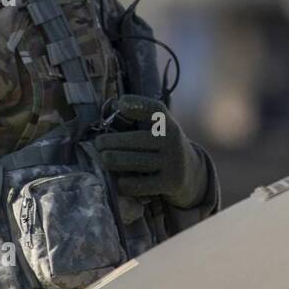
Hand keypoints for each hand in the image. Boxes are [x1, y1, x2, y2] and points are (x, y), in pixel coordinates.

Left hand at [93, 94, 207, 208]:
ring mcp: (173, 162)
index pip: (156, 110)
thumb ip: (140, 120)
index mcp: (169, 124)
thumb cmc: (163, 148)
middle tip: (97, 144)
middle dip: (113, 142)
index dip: (138, 104)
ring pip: (136, 162)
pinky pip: (142, 184)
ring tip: (102, 159)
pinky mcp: (171, 183)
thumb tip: (112, 106)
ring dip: (115, 160)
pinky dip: (126, 183)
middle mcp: (173, 140)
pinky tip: (118, 181)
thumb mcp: (159, 131)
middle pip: (138, 139)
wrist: (190, 174)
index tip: (121, 104)